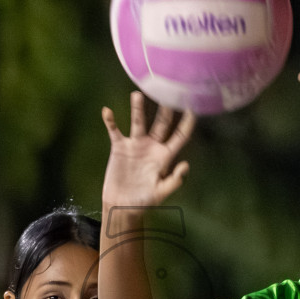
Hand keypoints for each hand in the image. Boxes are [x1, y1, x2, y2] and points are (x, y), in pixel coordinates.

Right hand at [100, 92, 194, 207]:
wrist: (122, 206)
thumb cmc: (144, 201)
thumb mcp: (161, 192)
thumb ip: (174, 180)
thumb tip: (185, 165)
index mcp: (165, 156)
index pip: (180, 135)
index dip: (187, 122)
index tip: (192, 107)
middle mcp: (152, 146)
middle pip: (161, 123)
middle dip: (165, 109)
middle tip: (168, 92)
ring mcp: (135, 145)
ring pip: (138, 122)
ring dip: (138, 108)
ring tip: (137, 95)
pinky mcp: (119, 147)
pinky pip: (114, 131)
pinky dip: (110, 121)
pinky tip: (107, 111)